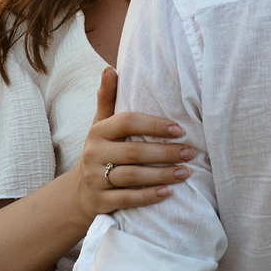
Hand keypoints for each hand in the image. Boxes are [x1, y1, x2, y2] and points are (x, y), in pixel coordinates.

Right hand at [75, 68, 195, 218]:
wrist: (79, 192)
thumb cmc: (100, 152)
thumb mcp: (101, 125)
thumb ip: (108, 98)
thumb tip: (110, 68)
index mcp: (98, 131)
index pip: (127, 122)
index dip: (154, 125)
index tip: (180, 129)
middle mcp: (94, 154)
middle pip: (134, 152)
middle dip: (166, 152)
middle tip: (191, 153)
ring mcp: (96, 179)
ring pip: (133, 176)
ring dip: (162, 175)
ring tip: (186, 172)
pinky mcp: (100, 202)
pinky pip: (127, 199)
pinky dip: (148, 196)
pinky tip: (168, 193)